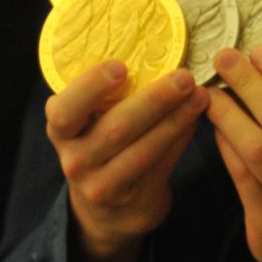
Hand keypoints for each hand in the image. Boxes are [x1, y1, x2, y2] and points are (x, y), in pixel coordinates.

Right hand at [49, 64, 206, 261]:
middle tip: (184, 76)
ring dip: (176, 120)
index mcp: (61, 131)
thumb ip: (108, 97)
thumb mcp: (89, 123)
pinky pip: (161, 165)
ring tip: (200, 95)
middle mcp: (75, 160)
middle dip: (154, 100)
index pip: (64, 110)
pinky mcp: (131, 199)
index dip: (90, 87)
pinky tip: (197, 118)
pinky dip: (181, 139)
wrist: (106, 210)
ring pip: (144, 151)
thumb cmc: (101, 146)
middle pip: (115, 129)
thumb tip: (156, 51)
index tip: (121, 67)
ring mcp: (101, 185)